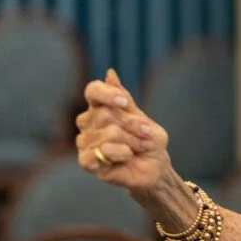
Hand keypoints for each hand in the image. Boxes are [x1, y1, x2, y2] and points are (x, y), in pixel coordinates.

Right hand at [76, 68, 171, 191]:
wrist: (155, 167)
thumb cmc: (148, 140)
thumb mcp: (142, 117)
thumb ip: (124, 99)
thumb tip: (109, 73)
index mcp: (100, 108)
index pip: (92, 91)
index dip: (107, 94)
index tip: (123, 102)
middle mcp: (88, 123)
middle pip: (105, 114)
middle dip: (134, 125)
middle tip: (146, 134)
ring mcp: (85, 142)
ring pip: (108, 133)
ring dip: (133, 141)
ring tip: (140, 147)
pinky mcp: (86, 161)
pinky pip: (101, 151)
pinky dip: (122, 153)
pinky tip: (128, 156)